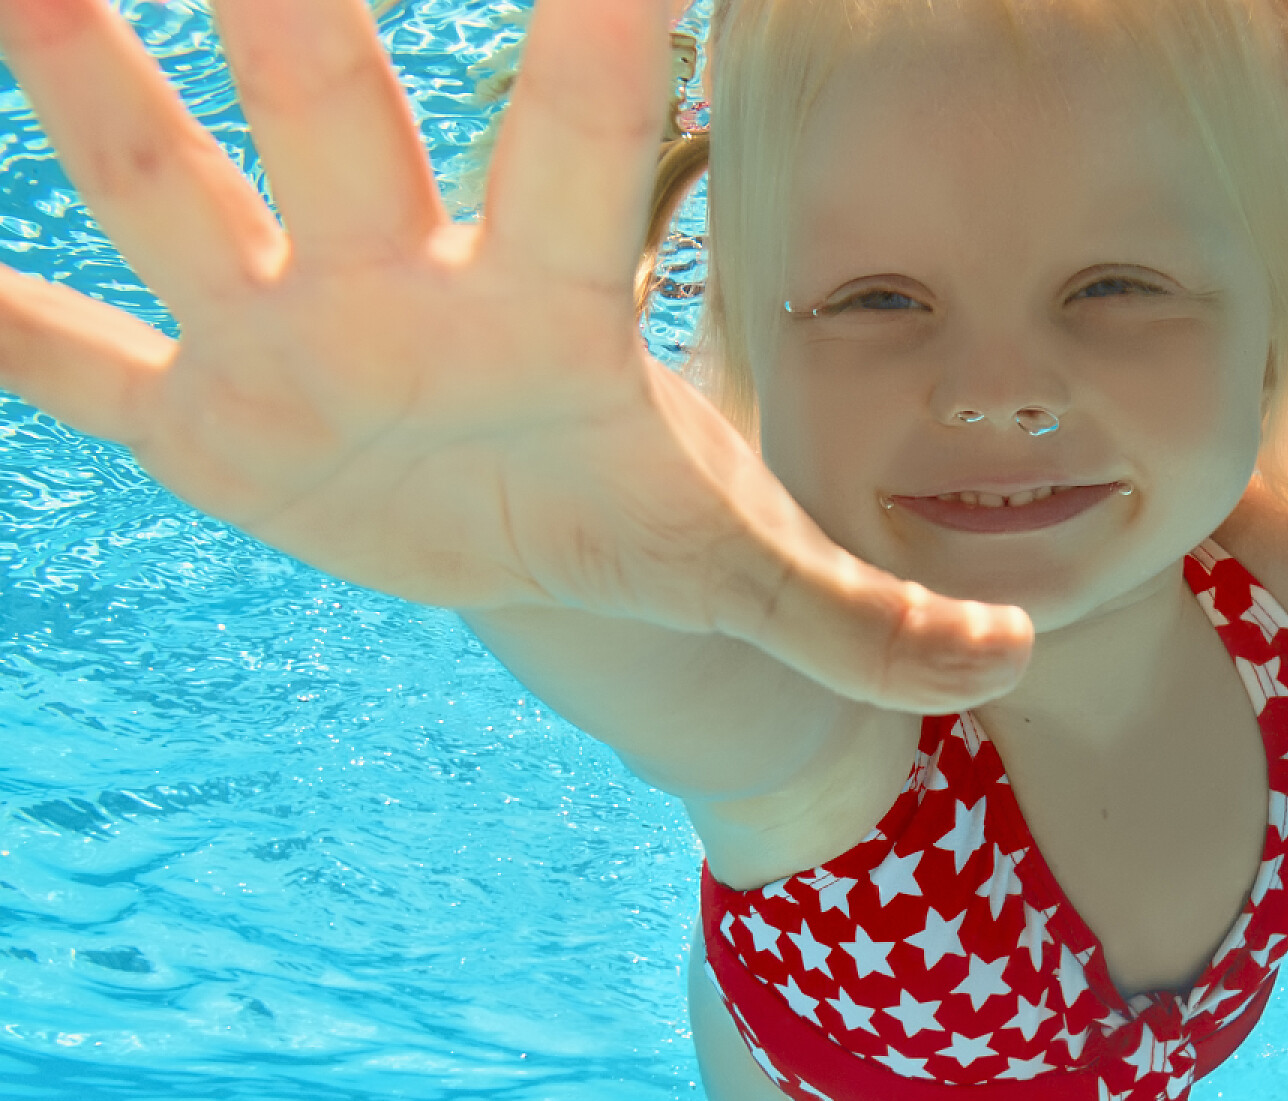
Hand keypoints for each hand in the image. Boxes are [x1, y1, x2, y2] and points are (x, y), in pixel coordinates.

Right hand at [0, 0, 1031, 711]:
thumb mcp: (743, 570)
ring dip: (100, 104)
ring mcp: (293, 340)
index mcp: (553, 303)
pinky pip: (88, 366)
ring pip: (182, 202)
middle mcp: (406, 281)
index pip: (578, 139)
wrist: (531, 548)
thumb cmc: (638, 515)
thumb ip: (865, 619)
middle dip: (294, 9)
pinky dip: (10, 336)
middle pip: (340, 122)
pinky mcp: (213, 421)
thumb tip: (1005, 665)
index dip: (593, 30)